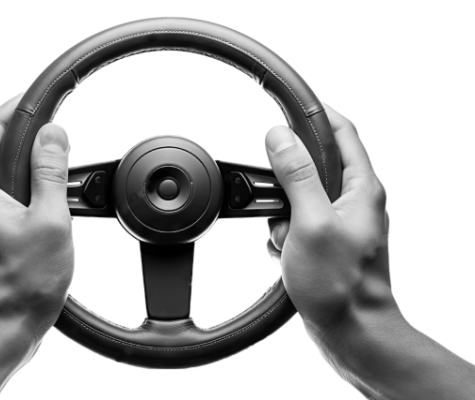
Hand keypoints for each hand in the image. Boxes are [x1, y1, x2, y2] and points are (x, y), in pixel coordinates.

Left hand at [0, 93, 74, 339]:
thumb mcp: (48, 219)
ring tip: (70, 174)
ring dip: (41, 166)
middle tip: (68, 137)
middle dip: (37, 137)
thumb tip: (54, 133)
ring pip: (11, 169)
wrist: (3, 325)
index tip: (48, 94)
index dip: (24, 105)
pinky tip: (60, 200)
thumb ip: (51, 171)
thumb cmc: (19, 283)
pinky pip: (15, 191)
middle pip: (2, 144)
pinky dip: (38, 187)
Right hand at [264, 103, 396, 333]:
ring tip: (288, 241)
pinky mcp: (322, 242)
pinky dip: (282, 236)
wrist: (351, 332)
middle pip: (310, 165)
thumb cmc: (341, 285)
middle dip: (284, 183)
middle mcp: (352, 201)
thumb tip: (278, 135)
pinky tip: (287, 255)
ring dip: (280, 216)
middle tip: (278, 201)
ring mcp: (336, 222)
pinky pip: (292, 224)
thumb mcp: (311, 223)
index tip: (285, 99)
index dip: (313, 111)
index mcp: (361, 188)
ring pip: (295, 198)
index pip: (340, 131)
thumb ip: (295, 175)